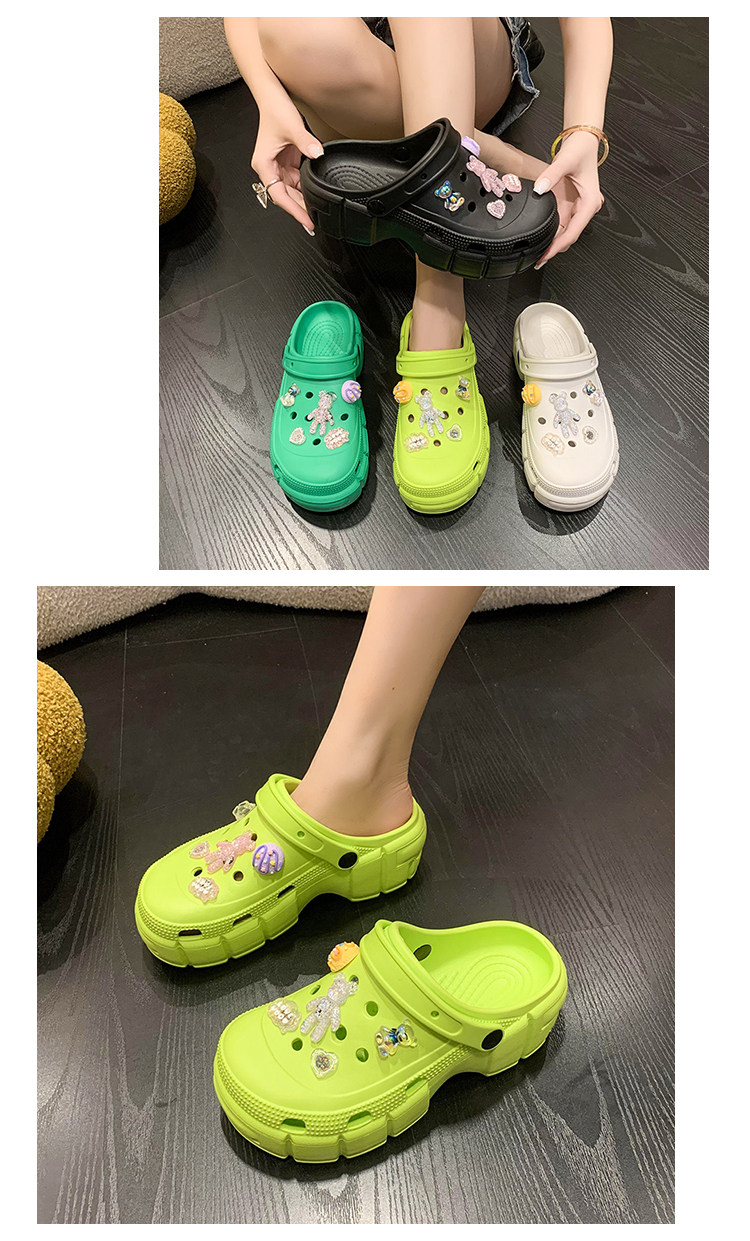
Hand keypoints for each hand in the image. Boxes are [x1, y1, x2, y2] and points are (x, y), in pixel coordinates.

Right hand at [251, 96, 323, 232]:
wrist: (273, 96)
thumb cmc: (274, 110)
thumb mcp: (292, 127)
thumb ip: (305, 143)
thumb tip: (317, 154)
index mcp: (264, 165)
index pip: (279, 195)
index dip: (294, 211)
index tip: (306, 221)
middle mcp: (269, 168)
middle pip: (285, 196)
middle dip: (300, 208)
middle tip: (314, 221)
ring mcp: (278, 166)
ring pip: (291, 190)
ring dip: (303, 199)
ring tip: (317, 209)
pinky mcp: (286, 161)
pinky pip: (297, 180)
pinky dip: (305, 187)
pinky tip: (315, 192)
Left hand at [531, 130, 604, 266]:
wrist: (581, 142)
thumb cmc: (580, 150)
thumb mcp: (565, 161)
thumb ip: (551, 175)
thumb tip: (539, 189)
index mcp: (589, 203)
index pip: (574, 232)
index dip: (559, 246)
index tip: (547, 256)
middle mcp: (584, 208)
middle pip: (569, 236)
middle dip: (554, 248)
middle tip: (537, 260)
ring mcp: (576, 208)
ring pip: (564, 232)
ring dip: (552, 242)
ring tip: (537, 252)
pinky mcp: (569, 204)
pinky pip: (560, 223)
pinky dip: (551, 231)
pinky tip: (540, 237)